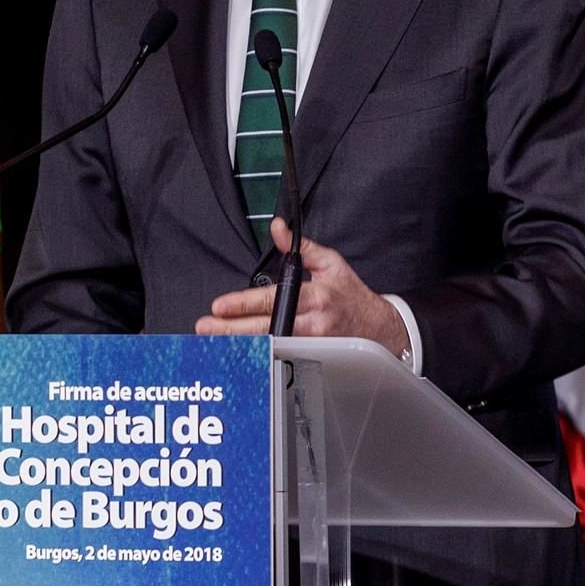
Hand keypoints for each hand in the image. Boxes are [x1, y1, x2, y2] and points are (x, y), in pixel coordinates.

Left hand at [196, 218, 409, 354]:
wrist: (378, 327)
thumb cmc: (351, 294)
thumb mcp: (331, 263)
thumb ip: (301, 247)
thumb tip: (278, 228)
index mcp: (316, 295)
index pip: (273, 299)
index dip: (244, 304)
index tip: (221, 305)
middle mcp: (313, 322)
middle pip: (265, 327)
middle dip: (232, 328)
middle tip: (205, 327)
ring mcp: (313, 344)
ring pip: (270, 345)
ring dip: (240, 344)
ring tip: (213, 342)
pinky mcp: (312, 357)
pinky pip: (280, 356)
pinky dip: (258, 356)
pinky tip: (239, 355)